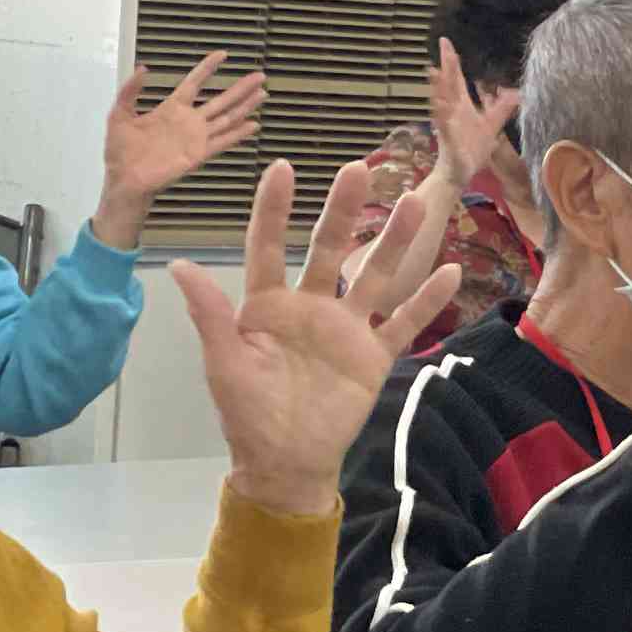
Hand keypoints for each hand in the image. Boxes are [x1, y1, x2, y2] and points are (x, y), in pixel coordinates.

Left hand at [95, 53, 268, 247]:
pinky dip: (239, 134)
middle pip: (220, 99)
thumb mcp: (119, 114)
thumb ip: (130, 90)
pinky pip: (223, 141)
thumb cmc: (120, 150)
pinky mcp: (199, 154)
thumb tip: (144, 68)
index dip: (208, 68)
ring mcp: (196, 137)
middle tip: (259, 76)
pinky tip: (254, 125)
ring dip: (245, 107)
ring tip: (263, 94)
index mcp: (171, 108)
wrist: (124, 179)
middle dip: (240, 88)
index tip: (223, 55)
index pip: (195, 82)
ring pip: (227, 118)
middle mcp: (189, 121)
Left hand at [172, 160, 456, 513]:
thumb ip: (210, 315)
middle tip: (360, 168)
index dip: (273, 209)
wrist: (286, 463)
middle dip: (344, 208)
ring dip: (396, 240)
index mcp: (267, 305)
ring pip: (375, 275)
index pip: (269, 247)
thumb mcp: (224, 364)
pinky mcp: (374, 356)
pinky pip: (405, 323)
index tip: (282, 168)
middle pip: (330, 248)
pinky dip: (428, 300)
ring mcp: (346, 329)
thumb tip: (180, 267)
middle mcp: (310, 307)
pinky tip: (451, 271)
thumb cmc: (247, 414)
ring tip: (416, 202)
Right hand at [429, 38, 536, 214]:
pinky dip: (442, 115)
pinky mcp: (448, 139)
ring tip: (435, 71)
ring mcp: (448, 124)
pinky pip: (444, 126)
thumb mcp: (491, 127)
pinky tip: (441, 104)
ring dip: (439, 87)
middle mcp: (452, 111)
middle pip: (448, 84)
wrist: (460, 173)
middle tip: (443, 45)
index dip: (452, 61)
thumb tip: (516, 94)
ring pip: (442, 102)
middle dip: (445, 66)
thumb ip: (501, 109)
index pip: (456, 79)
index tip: (447, 42)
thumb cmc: (472, 150)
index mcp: (461, 106)